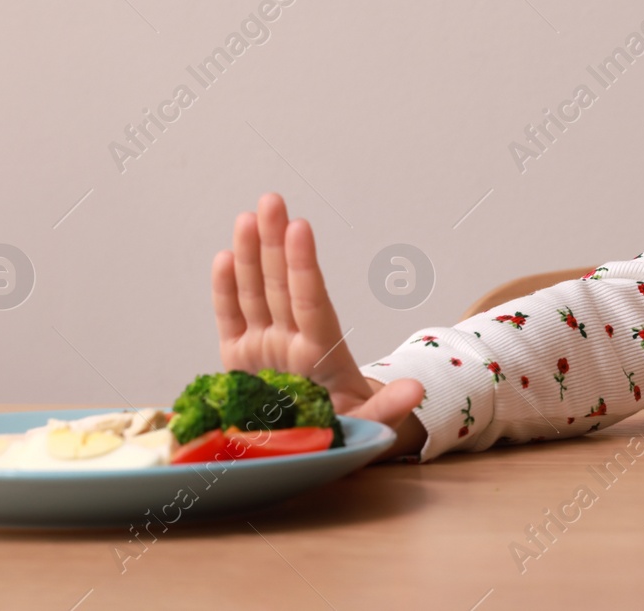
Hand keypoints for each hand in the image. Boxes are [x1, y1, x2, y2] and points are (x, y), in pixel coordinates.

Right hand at [212, 192, 425, 460]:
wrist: (326, 443)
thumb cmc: (350, 428)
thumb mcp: (372, 422)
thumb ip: (388, 408)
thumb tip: (417, 390)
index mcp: (322, 357)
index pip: (311, 303)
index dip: (304, 267)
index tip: (300, 228)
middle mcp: (291, 344)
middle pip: (282, 287)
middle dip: (274, 243)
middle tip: (272, 201)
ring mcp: (264, 349)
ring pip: (256, 294)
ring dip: (250, 255)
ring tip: (250, 216)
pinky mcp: (240, 360)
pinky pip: (231, 319)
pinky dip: (226, 291)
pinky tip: (225, 257)